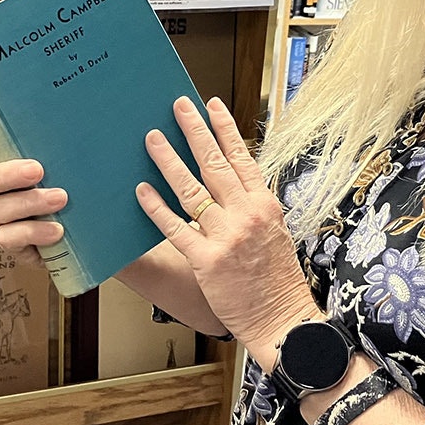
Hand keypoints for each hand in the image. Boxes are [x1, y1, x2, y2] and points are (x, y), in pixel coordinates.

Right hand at [0, 122, 65, 264]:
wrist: (95, 229)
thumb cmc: (78, 187)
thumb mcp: (70, 162)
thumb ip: (61, 146)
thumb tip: (78, 117)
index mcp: (7, 163)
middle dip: (6, 175)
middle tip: (37, 170)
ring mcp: (5, 219)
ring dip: (29, 203)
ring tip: (60, 199)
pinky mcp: (16, 245)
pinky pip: (9, 238)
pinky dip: (33, 233)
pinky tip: (56, 230)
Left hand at [136, 96, 320, 368]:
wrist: (283, 320)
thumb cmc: (278, 281)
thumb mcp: (275, 233)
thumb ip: (252, 207)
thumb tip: (229, 183)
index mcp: (264, 205)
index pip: (243, 157)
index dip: (225, 128)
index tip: (211, 104)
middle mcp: (246, 215)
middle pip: (215, 164)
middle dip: (195, 131)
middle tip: (177, 106)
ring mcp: (226, 237)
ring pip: (192, 190)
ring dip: (169, 161)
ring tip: (152, 138)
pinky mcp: (207, 261)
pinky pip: (176, 229)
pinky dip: (157, 208)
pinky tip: (141, 190)